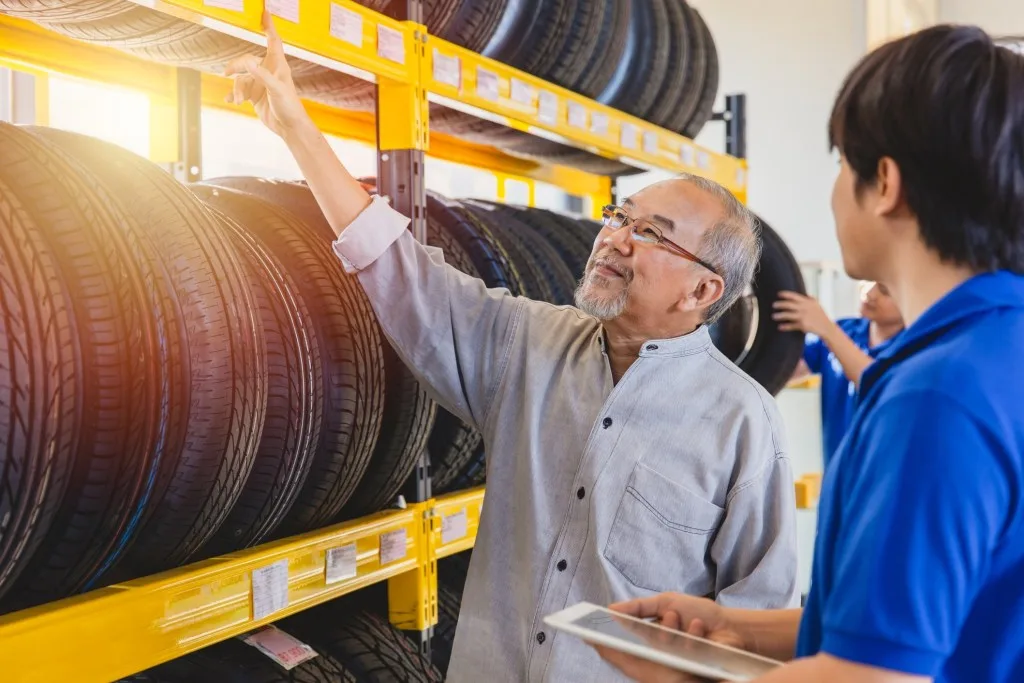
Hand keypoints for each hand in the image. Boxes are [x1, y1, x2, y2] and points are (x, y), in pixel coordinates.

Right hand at [223, 11, 309, 136]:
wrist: (289, 127)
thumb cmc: (290, 107)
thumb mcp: (277, 90)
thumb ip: (262, 76)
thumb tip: (247, 62)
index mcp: (278, 65)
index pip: (273, 41)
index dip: (269, 26)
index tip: (265, 13)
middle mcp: (268, 71)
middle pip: (246, 60)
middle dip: (236, 65)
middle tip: (227, 72)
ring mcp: (260, 82)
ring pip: (241, 78)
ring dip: (236, 88)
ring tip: (237, 99)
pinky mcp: (254, 94)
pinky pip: (239, 90)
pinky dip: (233, 94)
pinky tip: (230, 100)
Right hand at [594, 593, 746, 682]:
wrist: (731, 627)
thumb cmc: (698, 614)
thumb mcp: (666, 601)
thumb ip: (639, 606)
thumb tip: (610, 609)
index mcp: (650, 638)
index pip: (623, 644)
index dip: (607, 642)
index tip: (591, 634)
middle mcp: (658, 654)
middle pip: (634, 655)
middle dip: (634, 638)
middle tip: (644, 623)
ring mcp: (673, 663)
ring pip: (659, 650)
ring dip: (670, 630)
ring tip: (677, 618)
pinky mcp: (689, 669)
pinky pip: (681, 654)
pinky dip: (689, 635)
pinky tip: (697, 627)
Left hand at [772, 291, 833, 336]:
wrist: (827, 327)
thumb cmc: (820, 316)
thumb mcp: (816, 305)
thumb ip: (810, 299)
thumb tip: (805, 294)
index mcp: (808, 302)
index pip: (795, 296)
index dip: (785, 294)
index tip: (778, 294)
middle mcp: (805, 308)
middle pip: (789, 305)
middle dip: (780, 304)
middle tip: (773, 305)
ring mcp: (803, 317)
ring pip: (788, 315)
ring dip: (780, 315)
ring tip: (773, 316)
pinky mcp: (803, 325)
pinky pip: (791, 326)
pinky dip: (785, 326)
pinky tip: (780, 327)